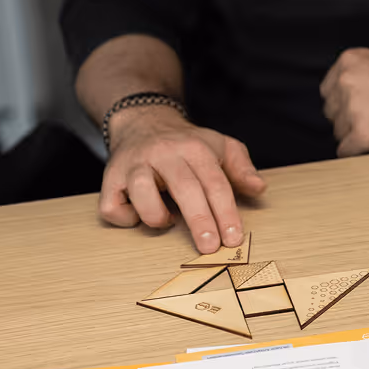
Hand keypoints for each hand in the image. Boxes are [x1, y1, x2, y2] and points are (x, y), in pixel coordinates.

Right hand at [99, 105, 266, 253]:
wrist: (143, 121)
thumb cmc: (185, 144)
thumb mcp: (219, 146)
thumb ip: (241, 167)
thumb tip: (258, 189)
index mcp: (193, 148)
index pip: (214, 182)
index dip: (225, 212)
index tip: (233, 238)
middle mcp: (163, 153)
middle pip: (184, 187)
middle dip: (199, 220)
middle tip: (210, 247)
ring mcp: (133, 165)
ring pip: (141, 190)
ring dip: (155, 214)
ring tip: (167, 221)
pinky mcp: (110, 178)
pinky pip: (112, 204)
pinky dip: (125, 217)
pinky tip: (139, 215)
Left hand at [320, 48, 368, 156]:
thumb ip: (358, 77)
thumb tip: (338, 100)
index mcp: (349, 61)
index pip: (328, 91)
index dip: (344, 103)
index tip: (361, 108)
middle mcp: (346, 82)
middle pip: (331, 113)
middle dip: (348, 119)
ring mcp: (353, 108)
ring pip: (338, 132)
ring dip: (356, 135)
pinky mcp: (362, 133)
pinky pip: (345, 150)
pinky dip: (358, 151)